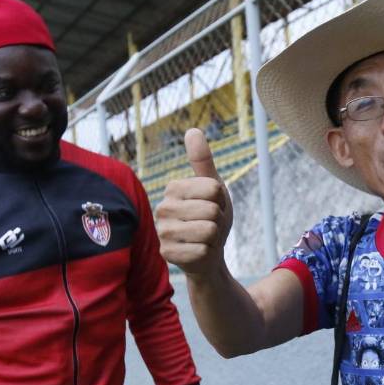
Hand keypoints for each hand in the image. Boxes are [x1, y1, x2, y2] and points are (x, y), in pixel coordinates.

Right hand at [156, 129, 232, 276]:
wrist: (207, 253)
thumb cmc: (210, 217)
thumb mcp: (213, 187)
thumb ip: (203, 161)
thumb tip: (193, 130)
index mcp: (173, 188)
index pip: (214, 189)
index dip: (220, 200)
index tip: (211, 206)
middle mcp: (163, 208)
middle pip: (211, 211)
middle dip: (218, 220)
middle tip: (209, 224)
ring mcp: (163, 232)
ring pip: (209, 230)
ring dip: (214, 237)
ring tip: (204, 237)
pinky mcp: (167, 254)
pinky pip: (202, 250)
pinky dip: (208, 252)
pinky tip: (199, 252)